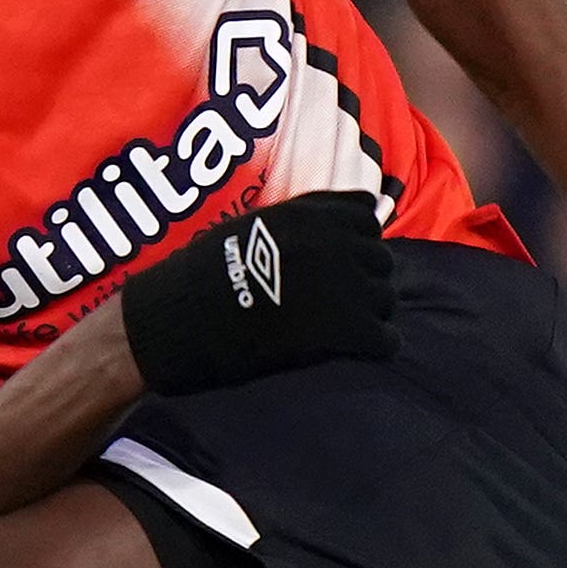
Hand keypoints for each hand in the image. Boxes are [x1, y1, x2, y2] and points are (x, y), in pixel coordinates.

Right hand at [120, 189, 395, 394]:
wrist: (180, 322)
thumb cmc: (199, 279)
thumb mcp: (248, 228)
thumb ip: (292, 226)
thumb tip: (323, 235)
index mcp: (310, 214)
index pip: (365, 216)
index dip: (352, 242)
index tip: (336, 262)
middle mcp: (335, 242)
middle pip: (380, 260)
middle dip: (363, 280)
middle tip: (335, 304)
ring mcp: (345, 285)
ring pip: (386, 299)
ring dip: (368, 314)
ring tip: (338, 331)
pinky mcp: (347, 329)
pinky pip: (386, 339)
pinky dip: (372, 347)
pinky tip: (347, 353)